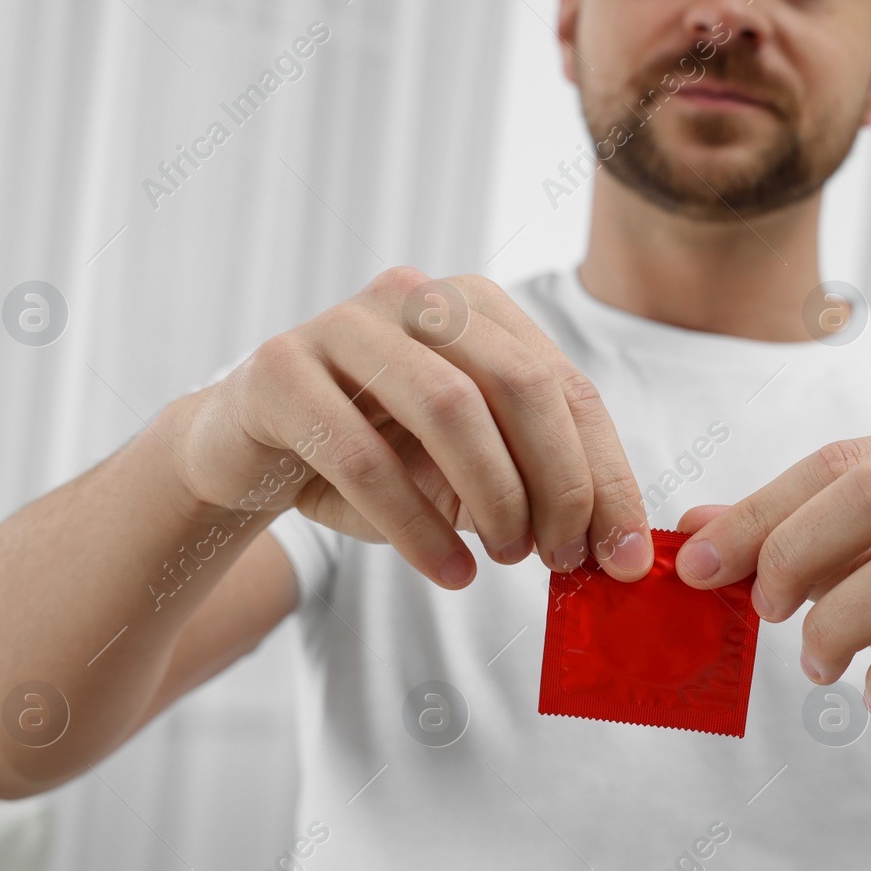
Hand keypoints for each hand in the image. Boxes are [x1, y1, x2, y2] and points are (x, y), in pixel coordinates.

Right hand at [170, 267, 653, 588]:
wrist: (246, 453)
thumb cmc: (375, 458)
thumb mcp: (468, 470)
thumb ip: (538, 487)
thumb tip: (620, 549)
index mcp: (475, 307)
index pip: (568, 388)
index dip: (605, 476)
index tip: (623, 557)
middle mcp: (415, 296)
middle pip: (520, 384)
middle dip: (557, 483)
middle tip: (560, 559)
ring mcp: (343, 324)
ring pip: (449, 407)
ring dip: (492, 498)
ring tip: (503, 562)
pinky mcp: (280, 370)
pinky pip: (363, 456)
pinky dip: (416, 527)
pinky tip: (448, 574)